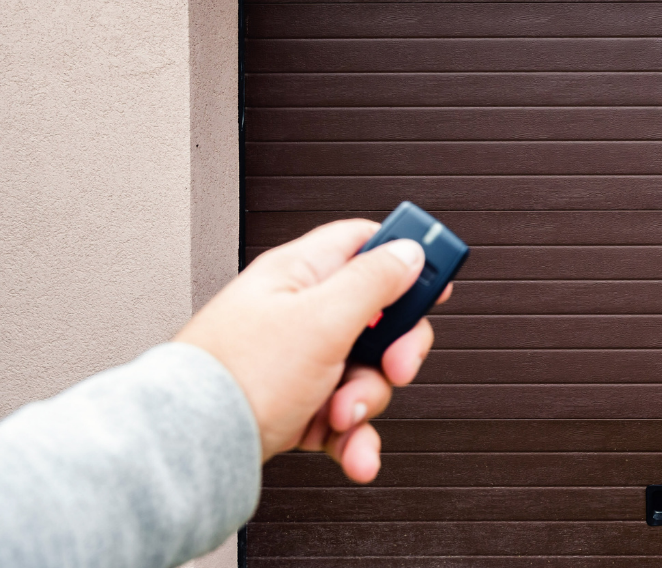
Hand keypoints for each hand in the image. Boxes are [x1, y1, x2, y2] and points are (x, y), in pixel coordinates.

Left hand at [174, 219, 450, 482]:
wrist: (190, 450)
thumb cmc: (237, 376)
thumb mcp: (321, 319)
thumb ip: (373, 281)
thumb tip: (409, 251)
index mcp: (299, 275)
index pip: (363, 244)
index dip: (405, 257)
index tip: (437, 278)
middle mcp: (298, 314)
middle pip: (378, 318)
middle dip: (396, 350)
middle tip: (396, 364)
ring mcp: (298, 363)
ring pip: (365, 374)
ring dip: (368, 401)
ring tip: (344, 415)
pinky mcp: (296, 407)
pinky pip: (344, 417)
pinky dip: (354, 438)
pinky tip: (355, 452)